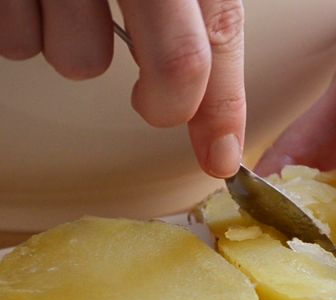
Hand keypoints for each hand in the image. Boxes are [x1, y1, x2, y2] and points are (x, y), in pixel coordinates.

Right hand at [0, 0, 244, 177]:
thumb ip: (194, 8)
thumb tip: (201, 89)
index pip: (220, 35)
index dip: (224, 110)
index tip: (222, 158)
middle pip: (175, 66)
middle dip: (166, 102)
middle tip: (154, 100)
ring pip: (81, 60)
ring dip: (76, 42)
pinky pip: (16, 41)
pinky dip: (23, 23)